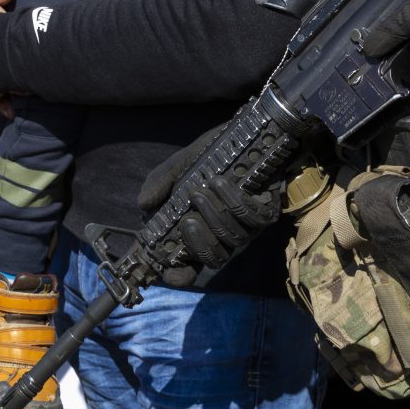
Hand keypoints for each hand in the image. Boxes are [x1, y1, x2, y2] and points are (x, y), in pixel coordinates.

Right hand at [136, 124, 280, 286]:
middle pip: (214, 259)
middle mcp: (224, 235)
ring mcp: (248, 227)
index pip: (190, 267)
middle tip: (188, 220)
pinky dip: (234, 202)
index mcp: (199, 232)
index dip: (181, 275)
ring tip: (202, 189)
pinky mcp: (267, 212)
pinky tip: (221, 182)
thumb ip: (159, 185)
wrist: (245, 133)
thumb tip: (143, 205)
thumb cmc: (208, 155)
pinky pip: (253, 218)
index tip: (170, 272)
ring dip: (214, 214)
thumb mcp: (177, 167)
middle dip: (200, 243)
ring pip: (233, 238)